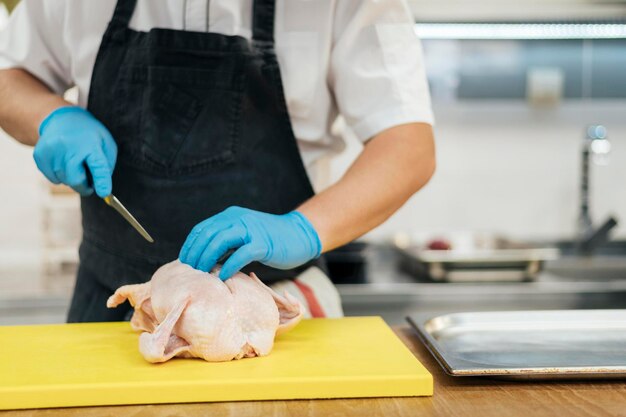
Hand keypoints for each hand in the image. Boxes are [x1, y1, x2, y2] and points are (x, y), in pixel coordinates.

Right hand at [33, 106, 116, 196]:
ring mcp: (52, 151)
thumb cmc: (88, 134)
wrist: (61, 118)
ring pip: (64, 181)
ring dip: (72, 178)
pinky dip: (60, 176)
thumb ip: (106, 165)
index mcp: (90, 144)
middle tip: (89, 183)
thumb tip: (102, 188)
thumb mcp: (105, 143)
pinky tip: (63, 161)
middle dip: (84, 187)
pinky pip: (53, 178)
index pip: (97, 166)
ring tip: (75, 162)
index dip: (101, 181)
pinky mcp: (40, 156)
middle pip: (76, 180)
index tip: (104, 193)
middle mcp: (69, 147)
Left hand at [179, 206, 321, 279]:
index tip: (184, 261)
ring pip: (220, 241)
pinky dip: (229, 266)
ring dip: (207, 258)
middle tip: (191, 271)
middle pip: (208, 235)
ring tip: (203, 273)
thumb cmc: (270, 239)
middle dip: (196, 254)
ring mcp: (251, 230)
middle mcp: (239, 219)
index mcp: (231, 216)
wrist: (299, 235)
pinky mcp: (263, 244)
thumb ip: (227, 241)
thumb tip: (206, 259)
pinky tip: (223, 276)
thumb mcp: (244, 234)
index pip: (202, 228)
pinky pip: (241, 254)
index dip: (190, 245)